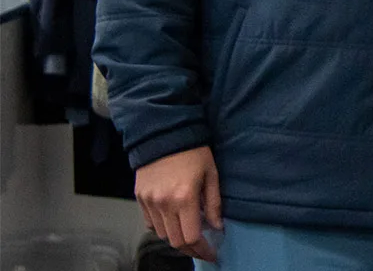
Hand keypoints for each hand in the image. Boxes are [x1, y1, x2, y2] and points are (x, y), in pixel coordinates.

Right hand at [134, 146, 221, 261]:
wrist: (164, 134)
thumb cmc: (194, 152)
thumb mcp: (211, 174)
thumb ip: (213, 203)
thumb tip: (217, 227)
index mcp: (184, 198)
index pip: (190, 237)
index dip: (202, 250)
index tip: (212, 254)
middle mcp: (163, 203)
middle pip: (174, 241)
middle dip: (190, 249)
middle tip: (202, 249)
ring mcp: (148, 201)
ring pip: (161, 234)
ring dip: (176, 239)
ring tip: (190, 235)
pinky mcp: (139, 197)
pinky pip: (150, 223)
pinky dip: (162, 228)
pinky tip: (174, 223)